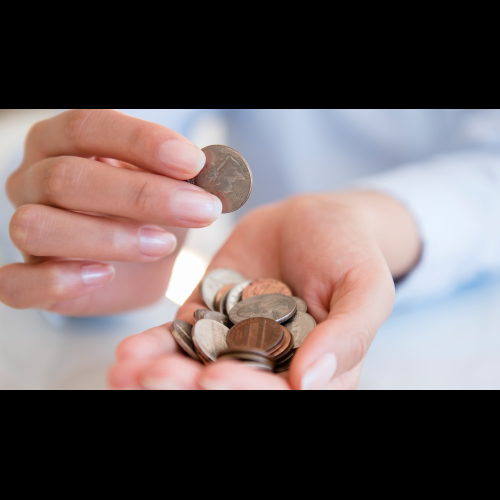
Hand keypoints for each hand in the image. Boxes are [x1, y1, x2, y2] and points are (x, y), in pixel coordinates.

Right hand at [0, 109, 221, 314]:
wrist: (138, 264)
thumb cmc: (150, 214)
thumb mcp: (169, 186)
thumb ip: (182, 176)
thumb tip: (210, 171)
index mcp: (63, 143)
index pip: (88, 127)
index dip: (141, 142)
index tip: (192, 164)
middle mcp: (34, 180)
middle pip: (67, 177)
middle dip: (141, 196)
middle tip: (198, 210)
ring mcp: (25, 229)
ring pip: (39, 226)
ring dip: (109, 237)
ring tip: (162, 244)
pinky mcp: (26, 277)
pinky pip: (16, 283)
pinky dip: (58, 281)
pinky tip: (104, 275)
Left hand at [109, 191, 420, 389]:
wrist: (312, 219)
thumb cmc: (349, 249)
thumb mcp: (365, 286)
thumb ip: (348, 335)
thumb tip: (310, 383)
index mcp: (314, 372)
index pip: (279, 397)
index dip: (246, 393)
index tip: (212, 380)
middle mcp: (271, 367)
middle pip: (228, 388)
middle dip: (189, 388)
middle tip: (155, 379)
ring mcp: (234, 344)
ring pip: (195, 369)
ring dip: (160, 376)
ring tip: (126, 371)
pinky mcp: (209, 318)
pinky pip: (179, 339)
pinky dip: (153, 347)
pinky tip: (127, 352)